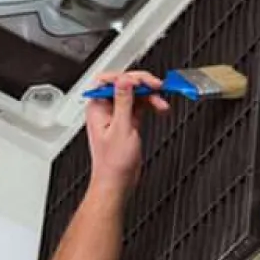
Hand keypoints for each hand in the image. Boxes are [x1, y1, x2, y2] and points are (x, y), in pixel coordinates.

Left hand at [84, 70, 167, 196]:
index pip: (110, 80)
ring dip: (150, 96)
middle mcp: (106, 108)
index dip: (128, 77)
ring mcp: (117, 115)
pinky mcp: (127, 121)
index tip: (143, 81)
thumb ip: (123, 101)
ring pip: (135, 94)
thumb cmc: (113, 163)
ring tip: (162, 102)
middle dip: (142, 84)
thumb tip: (125, 80)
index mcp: (97, 107)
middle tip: (158, 87)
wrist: (117, 182)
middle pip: (125, 85)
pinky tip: (160, 108)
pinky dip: (151, 105)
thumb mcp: (120, 128)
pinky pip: (140, 106)